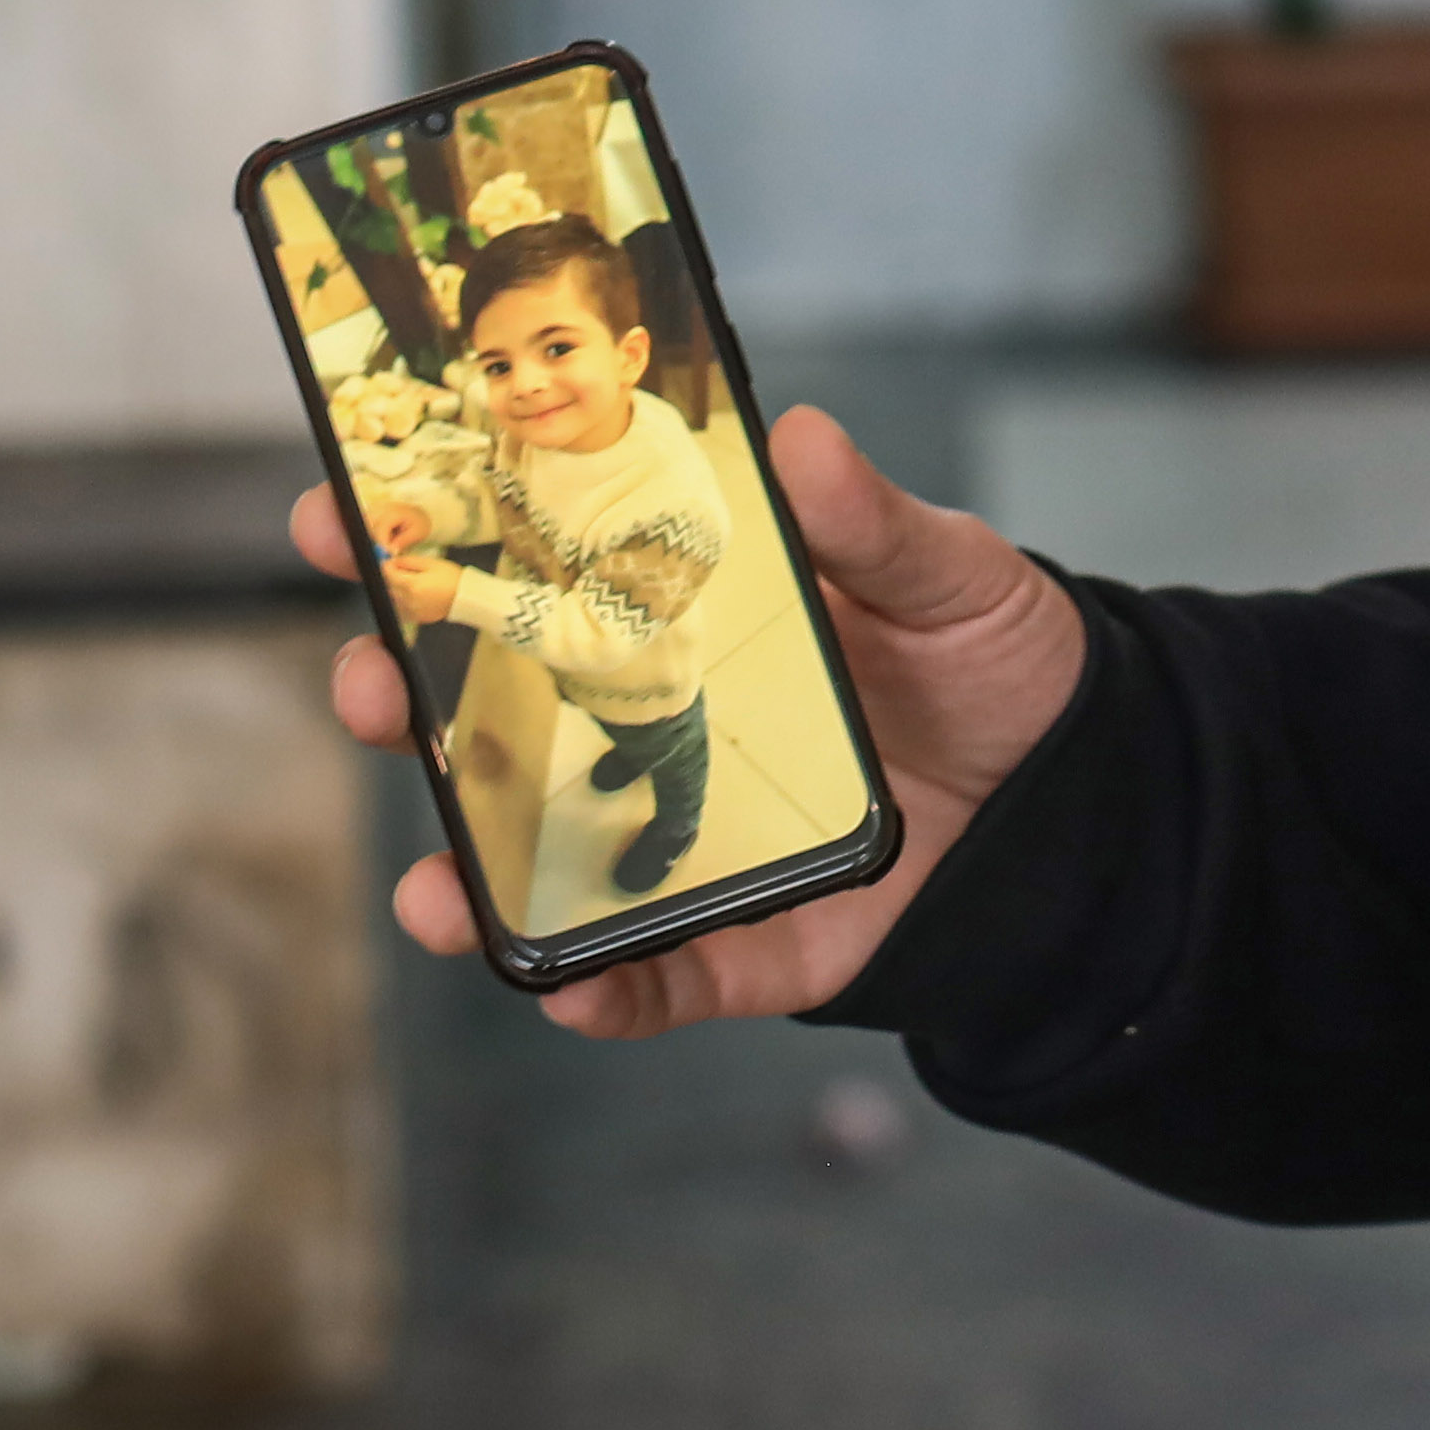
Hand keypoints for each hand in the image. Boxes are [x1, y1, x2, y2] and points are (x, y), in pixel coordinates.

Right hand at [283, 404, 1086, 1035]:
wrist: (1090, 794)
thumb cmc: (998, 662)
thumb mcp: (950, 574)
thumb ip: (873, 523)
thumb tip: (799, 439)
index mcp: (682, 607)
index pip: (525, 567)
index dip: (424, 539)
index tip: (339, 514)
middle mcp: (654, 718)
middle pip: (488, 714)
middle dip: (399, 700)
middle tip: (367, 682)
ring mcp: (684, 834)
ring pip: (537, 861)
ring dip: (464, 873)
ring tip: (432, 885)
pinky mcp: (744, 940)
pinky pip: (655, 977)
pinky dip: (603, 990)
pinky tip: (561, 984)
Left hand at [380, 543, 461, 621]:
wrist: (465, 597)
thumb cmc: (450, 577)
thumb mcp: (430, 563)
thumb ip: (408, 561)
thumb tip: (392, 561)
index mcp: (411, 585)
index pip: (387, 574)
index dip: (387, 566)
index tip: (390, 562)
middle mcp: (408, 601)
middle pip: (388, 587)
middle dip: (391, 578)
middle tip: (402, 571)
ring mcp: (411, 611)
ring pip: (393, 599)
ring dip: (396, 590)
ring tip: (411, 583)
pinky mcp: (416, 618)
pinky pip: (401, 609)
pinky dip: (402, 601)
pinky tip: (415, 595)